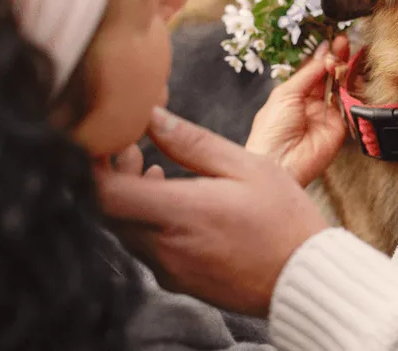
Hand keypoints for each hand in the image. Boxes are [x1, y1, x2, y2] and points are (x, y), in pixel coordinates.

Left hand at [96, 107, 328, 317]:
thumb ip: (194, 143)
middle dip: (110, 176)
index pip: (105, 193)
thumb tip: (153, 116)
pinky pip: (145, 246)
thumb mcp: (248, 167)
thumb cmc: (284, 220)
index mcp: (180, 213)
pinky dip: (146, 219)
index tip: (104, 140)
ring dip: (129, 197)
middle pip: (108, 210)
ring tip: (155, 169)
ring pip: (124, 228)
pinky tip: (174, 202)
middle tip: (130, 148)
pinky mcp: (178, 280)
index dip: (92, 164)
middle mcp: (165, 246)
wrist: (305, 277)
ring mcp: (169, 268)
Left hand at [245, 36, 349, 186]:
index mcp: (292, 95)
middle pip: (327, 77)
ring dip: (344, 69)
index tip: (331, 40)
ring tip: (347, 50)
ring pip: (340, 88)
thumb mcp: (285, 93)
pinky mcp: (339, 127)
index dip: (321, 56)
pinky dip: (351, 88)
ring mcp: (326, 115)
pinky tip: (350, 72)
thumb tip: (323, 54)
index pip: (311, 71)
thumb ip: (308, 74)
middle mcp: (310, 104)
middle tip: (344, 41)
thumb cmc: (271, 131)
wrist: (280, 163)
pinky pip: (348, 104)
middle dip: (335, 58)